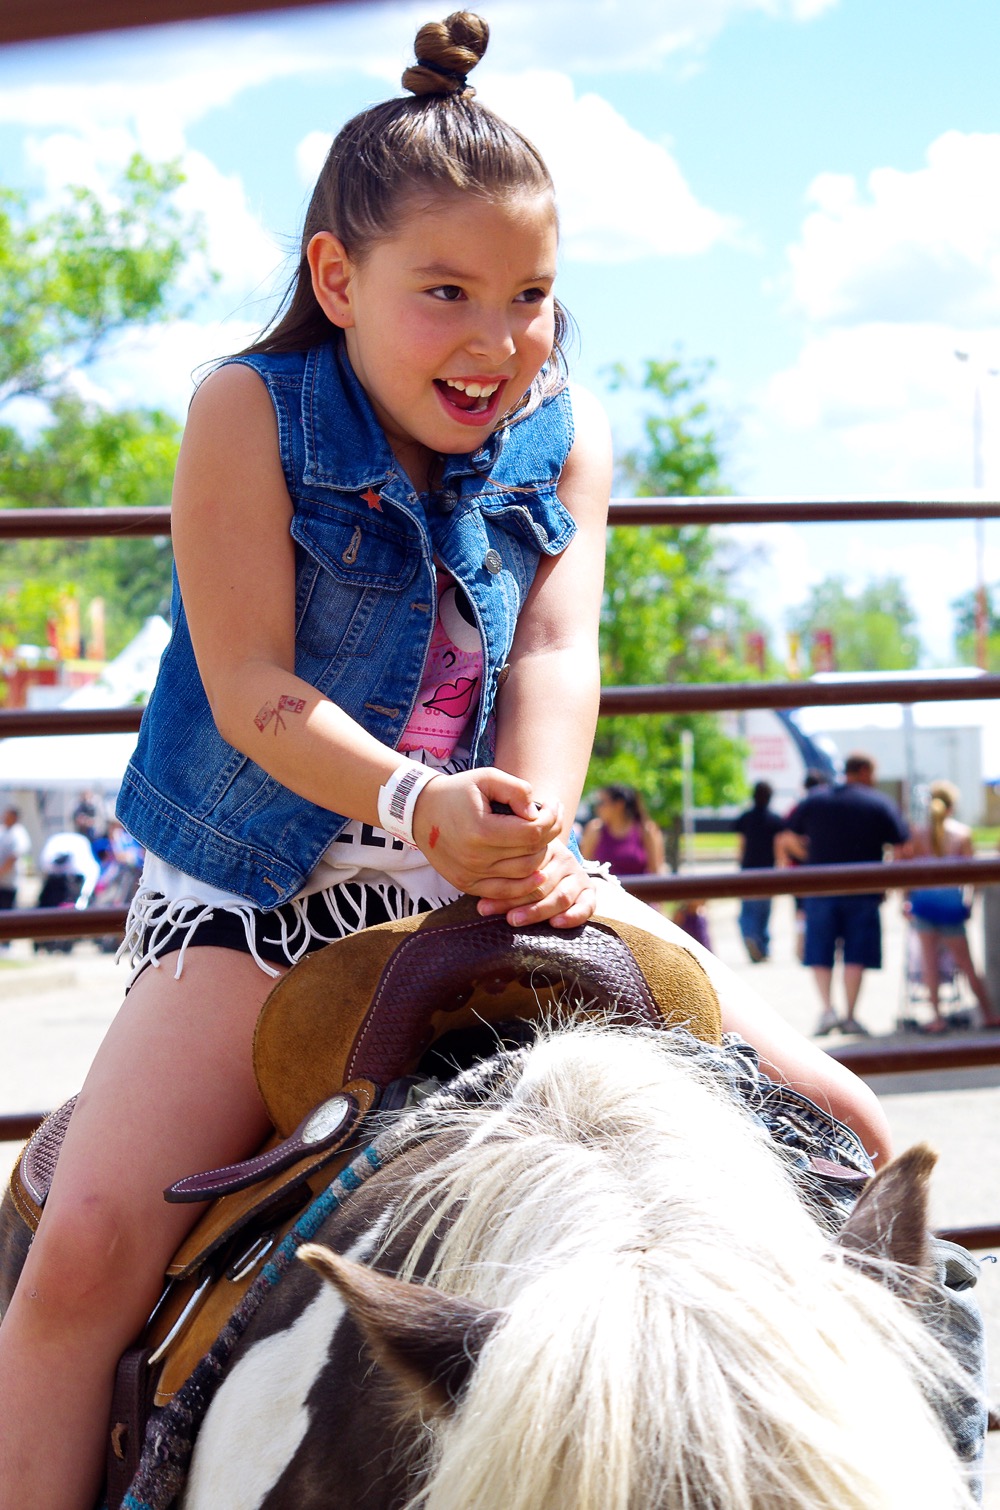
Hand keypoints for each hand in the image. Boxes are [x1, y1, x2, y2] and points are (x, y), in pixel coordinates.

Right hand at [410, 767, 561, 894]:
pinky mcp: (467, 885)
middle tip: (552, 818)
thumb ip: (516, 790)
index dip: (552, 818)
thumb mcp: (486, 777)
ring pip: (524, 875)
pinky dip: (526, 884)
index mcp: (481, 830)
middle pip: (532, 854)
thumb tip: (537, 812)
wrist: (420, 812)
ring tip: (541, 837)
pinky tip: (537, 870)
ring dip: (541, 856)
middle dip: (550, 834)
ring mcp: (471, 875)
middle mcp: (476, 858)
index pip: (533, 832)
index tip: (554, 805)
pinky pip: (506, 892)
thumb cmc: (457, 791)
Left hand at [475, 839, 596, 929]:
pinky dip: (573, 916)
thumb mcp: (511, 864)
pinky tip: (556, 924)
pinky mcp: (588, 890)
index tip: (483, 906)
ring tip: (515, 919)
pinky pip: (587, 905)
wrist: (550, 859)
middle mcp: (563, 858)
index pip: (525, 871)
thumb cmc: (521, 865)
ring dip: (536, 911)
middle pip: (540, 885)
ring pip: (560, 896)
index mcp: (543, 847)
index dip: (503, 892)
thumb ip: (500, 879)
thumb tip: (481, 906)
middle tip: (493, 913)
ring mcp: (577, 874)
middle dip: (514, 902)